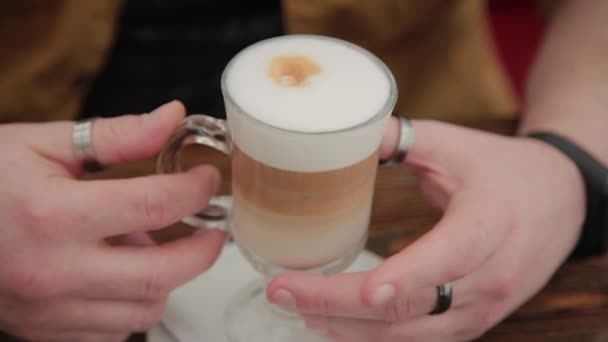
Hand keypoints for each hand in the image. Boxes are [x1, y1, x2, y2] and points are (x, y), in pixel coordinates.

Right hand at [0, 101, 225, 341]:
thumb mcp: (41, 145)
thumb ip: (114, 136)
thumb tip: (171, 119)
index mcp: (53, 214)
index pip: (153, 205)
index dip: (196, 190)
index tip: (207, 180)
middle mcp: (53, 270)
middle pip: (161, 273)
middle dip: (203, 250)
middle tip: (212, 228)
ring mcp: (49, 310)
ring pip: (144, 310)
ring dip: (166, 278)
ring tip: (152, 246)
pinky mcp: (46, 332)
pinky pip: (115, 331)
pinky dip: (132, 304)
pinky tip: (120, 274)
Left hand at [267, 118, 585, 340]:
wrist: (560, 202)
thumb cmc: (505, 170)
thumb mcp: (454, 145)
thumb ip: (396, 138)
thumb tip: (336, 135)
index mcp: (488, 225)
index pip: (445, 259)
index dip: (403, 276)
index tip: (360, 288)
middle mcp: (488, 279)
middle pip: (410, 307)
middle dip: (339, 305)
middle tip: (282, 290)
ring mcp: (481, 309)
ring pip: (409, 335)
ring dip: (349, 328)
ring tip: (299, 308)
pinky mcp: (471, 321)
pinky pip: (418, 340)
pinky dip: (374, 337)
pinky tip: (336, 325)